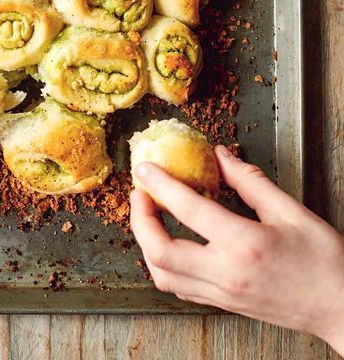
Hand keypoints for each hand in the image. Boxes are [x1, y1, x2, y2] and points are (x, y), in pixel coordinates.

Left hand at [130, 147, 343, 353]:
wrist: (340, 308)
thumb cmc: (323, 260)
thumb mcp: (291, 211)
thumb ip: (249, 181)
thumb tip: (220, 155)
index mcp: (245, 244)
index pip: (188, 211)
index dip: (160, 185)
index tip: (145, 168)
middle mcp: (226, 273)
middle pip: (160, 251)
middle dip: (140, 219)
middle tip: (139, 193)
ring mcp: (222, 294)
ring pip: (163, 274)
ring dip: (147, 242)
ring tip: (149, 215)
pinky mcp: (222, 304)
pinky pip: (179, 287)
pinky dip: (163, 263)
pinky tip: (168, 242)